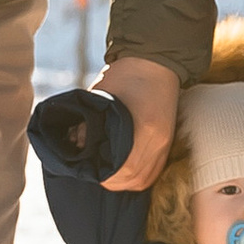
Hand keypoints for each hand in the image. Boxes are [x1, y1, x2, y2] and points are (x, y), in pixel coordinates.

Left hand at [96, 56, 180, 190]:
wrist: (155, 61)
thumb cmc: (125, 75)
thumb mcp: (102, 98)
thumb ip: (89, 124)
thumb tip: (76, 146)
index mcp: (144, 127)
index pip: (125, 168)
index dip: (106, 176)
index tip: (91, 171)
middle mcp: (159, 139)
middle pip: (136, 178)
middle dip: (113, 182)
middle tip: (95, 175)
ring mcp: (166, 142)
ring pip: (146, 179)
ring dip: (125, 182)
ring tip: (108, 176)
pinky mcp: (168, 141)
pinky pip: (154, 171)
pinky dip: (138, 177)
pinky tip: (124, 173)